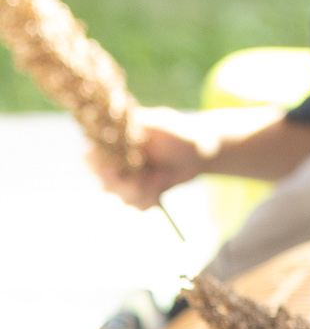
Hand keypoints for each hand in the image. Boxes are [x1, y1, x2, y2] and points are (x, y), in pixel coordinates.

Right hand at [88, 110, 211, 208]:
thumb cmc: (176, 132)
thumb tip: (109, 124)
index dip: (99, 168)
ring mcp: (127, 180)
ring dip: (144, 191)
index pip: (91, 158)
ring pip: (122, 197)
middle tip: (144, 178)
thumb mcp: (155, 124)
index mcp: (113, 144)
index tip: (116, 170)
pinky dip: (151, 197)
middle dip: (126, 185)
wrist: (199, 152)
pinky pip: (137, 204)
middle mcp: (115, 163)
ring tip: (161, 177)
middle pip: (105, 183)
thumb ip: (132, 126)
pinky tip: (162, 182)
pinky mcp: (140, 193)